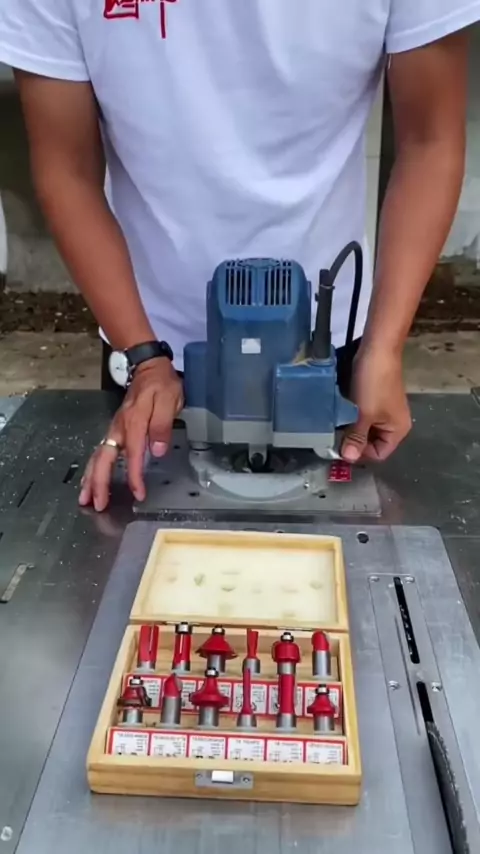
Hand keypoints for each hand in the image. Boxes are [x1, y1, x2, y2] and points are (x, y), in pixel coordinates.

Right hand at [79, 358, 183, 510]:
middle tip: (96, 505)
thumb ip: (162, 425)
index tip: (138, 494)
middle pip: (103, 460)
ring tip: (85, 499)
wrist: (148, 367)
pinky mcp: (115, 430)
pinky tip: (91, 480)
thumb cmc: (161, 384)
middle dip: (98, 484)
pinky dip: (93, 469)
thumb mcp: (169, 400)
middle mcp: (119, 429)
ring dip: (90, 479)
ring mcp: (114, 429)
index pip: (132, 456)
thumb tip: (156, 450)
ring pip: (97, 457)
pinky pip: (100, 453)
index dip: (134, 477)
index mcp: (133, 423)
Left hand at [340, 347, 411, 462]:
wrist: (377, 350)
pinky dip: (352, 419)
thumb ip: (356, 437)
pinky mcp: (375, 400)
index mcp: (398, 430)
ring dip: (351, 430)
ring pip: (366, 430)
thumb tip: (349, 458)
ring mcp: (385, 411)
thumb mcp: (364, 414)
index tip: (340, 449)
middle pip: (372, 443)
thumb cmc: (374, 384)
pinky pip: (363, 417)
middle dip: (354, 442)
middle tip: (333, 439)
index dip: (360, 454)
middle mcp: (394, 423)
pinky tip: (339, 416)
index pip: (379, 454)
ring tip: (335, 428)